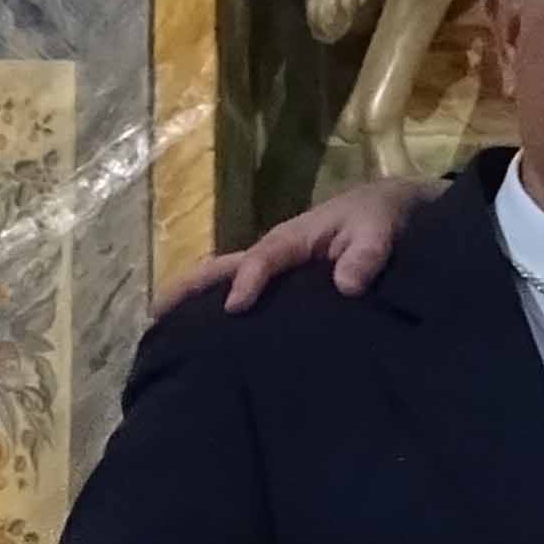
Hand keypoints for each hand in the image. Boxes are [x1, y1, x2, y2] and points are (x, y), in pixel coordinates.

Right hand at [157, 175, 431, 314]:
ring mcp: (274, 265)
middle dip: (190, 287)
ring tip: (164, 328)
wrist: (388, 210)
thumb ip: (365, 256)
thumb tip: (346, 285)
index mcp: (292, 238)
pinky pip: (244, 289)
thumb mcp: (379, 232)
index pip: (262, 259)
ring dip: (196, 299)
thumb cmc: (379, 219)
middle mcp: (274, 250)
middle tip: (155, 314)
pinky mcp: (281, 279)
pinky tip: (206, 333)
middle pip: (223, 267)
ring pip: (227, 278)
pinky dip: (218, 304)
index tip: (235, 308)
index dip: (248, 281)